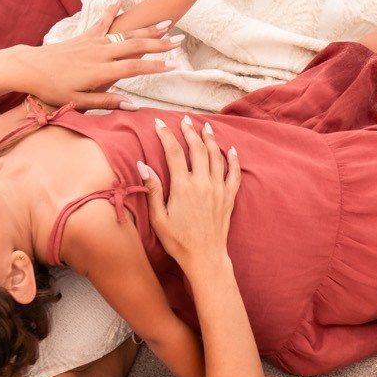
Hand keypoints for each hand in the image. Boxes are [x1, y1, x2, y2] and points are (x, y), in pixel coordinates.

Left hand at [23, 4, 176, 109]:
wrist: (29, 68)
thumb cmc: (52, 89)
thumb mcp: (78, 103)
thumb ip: (106, 103)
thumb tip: (132, 105)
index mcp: (101, 71)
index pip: (134, 67)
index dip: (156, 66)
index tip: (174, 64)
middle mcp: (99, 53)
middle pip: (135, 46)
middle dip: (160, 43)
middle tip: (180, 40)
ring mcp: (92, 42)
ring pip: (125, 33)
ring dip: (146, 28)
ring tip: (166, 22)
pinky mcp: (83, 36)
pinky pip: (101, 21)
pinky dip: (111, 10)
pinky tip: (120, 0)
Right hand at [141, 115, 237, 267]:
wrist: (205, 258)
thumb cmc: (178, 241)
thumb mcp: (159, 218)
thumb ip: (153, 190)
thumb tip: (143, 165)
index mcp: (183, 187)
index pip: (173, 152)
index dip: (166, 135)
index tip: (159, 123)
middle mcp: (202, 184)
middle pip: (197, 148)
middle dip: (189, 131)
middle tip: (184, 119)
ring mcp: (218, 189)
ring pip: (215, 156)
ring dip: (210, 139)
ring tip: (205, 126)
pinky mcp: (229, 198)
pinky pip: (234, 173)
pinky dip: (232, 159)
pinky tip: (230, 149)